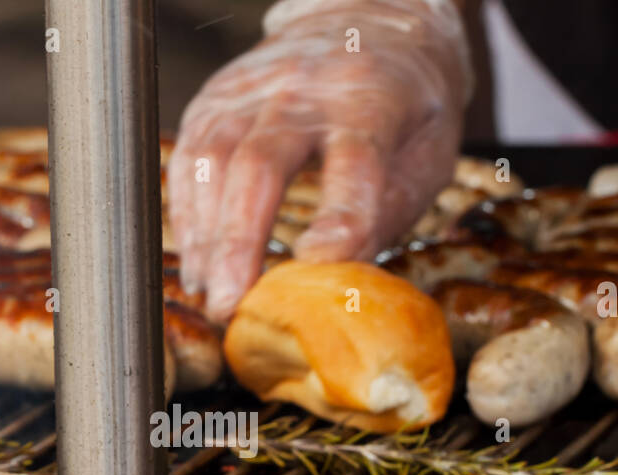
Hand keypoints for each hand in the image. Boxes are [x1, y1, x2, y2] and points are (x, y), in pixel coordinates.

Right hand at [168, 0, 471, 321]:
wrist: (367, 23)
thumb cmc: (404, 104)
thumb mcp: (429, 152)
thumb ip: (393, 208)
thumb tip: (341, 270)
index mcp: (370, 95)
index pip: (354, 157)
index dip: (339, 214)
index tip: (318, 263)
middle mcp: (303, 85)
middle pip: (261, 162)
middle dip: (240, 241)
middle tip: (231, 304)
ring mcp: (250, 88)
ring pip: (213, 162)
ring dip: (206, 238)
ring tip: (210, 293)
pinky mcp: (215, 98)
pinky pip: (189, 160)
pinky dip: (188, 217)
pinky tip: (198, 263)